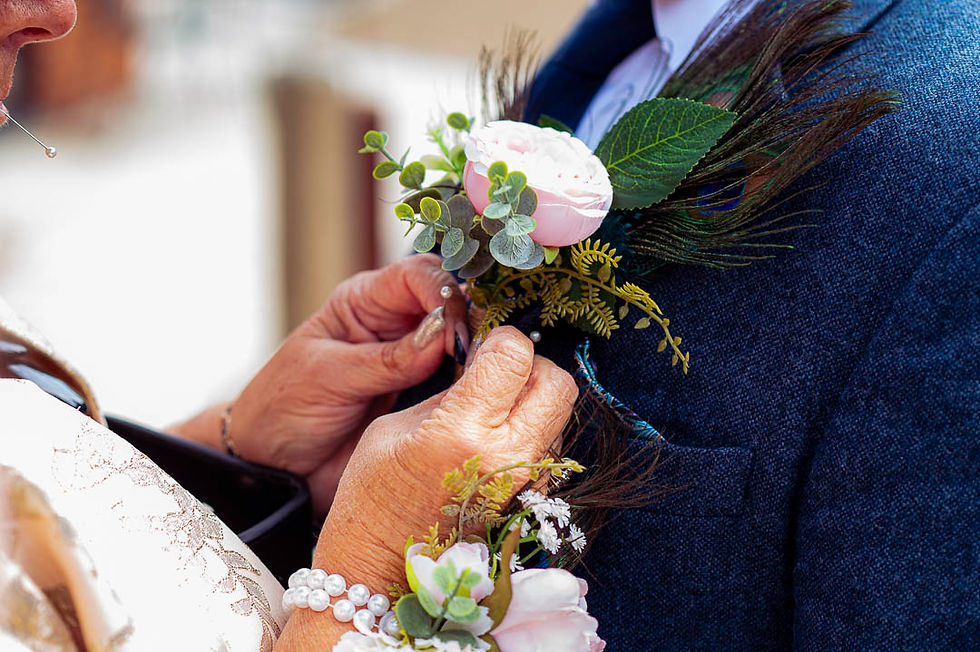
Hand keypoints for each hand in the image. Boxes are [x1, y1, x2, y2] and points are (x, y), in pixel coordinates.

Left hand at [223, 255, 465, 513]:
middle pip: (450, 303)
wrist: (273, 466)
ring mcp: (413, 362)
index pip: (416, 275)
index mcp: (364, 303)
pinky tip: (479, 395)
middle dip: (468, 321)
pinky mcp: (423, 397)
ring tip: (484, 374)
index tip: (453, 329)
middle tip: (477, 353)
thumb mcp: (330, 377)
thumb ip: (387, 359)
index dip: (442, 294)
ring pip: (461, 342)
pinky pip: (459, 382)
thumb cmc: (284, 409)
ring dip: (477, 353)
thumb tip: (441, 337)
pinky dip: (473, 385)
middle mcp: (394, 325)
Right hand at [313, 326, 577, 590]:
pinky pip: (548, 448)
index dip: (500, 340)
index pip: (514, 355)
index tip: (483, 345)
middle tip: (498, 372)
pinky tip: (495, 442)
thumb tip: (480, 367)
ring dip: (534, 400)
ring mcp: (526, 484)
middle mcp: (506, 456)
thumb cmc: (372, 502)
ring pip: (559, 415)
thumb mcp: (393, 429)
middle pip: (557, 382)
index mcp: (463, 430)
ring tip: (494, 409)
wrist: (381, 579)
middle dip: (531, 365)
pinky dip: (531, 433)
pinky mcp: (532, 503)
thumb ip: (448, 393)